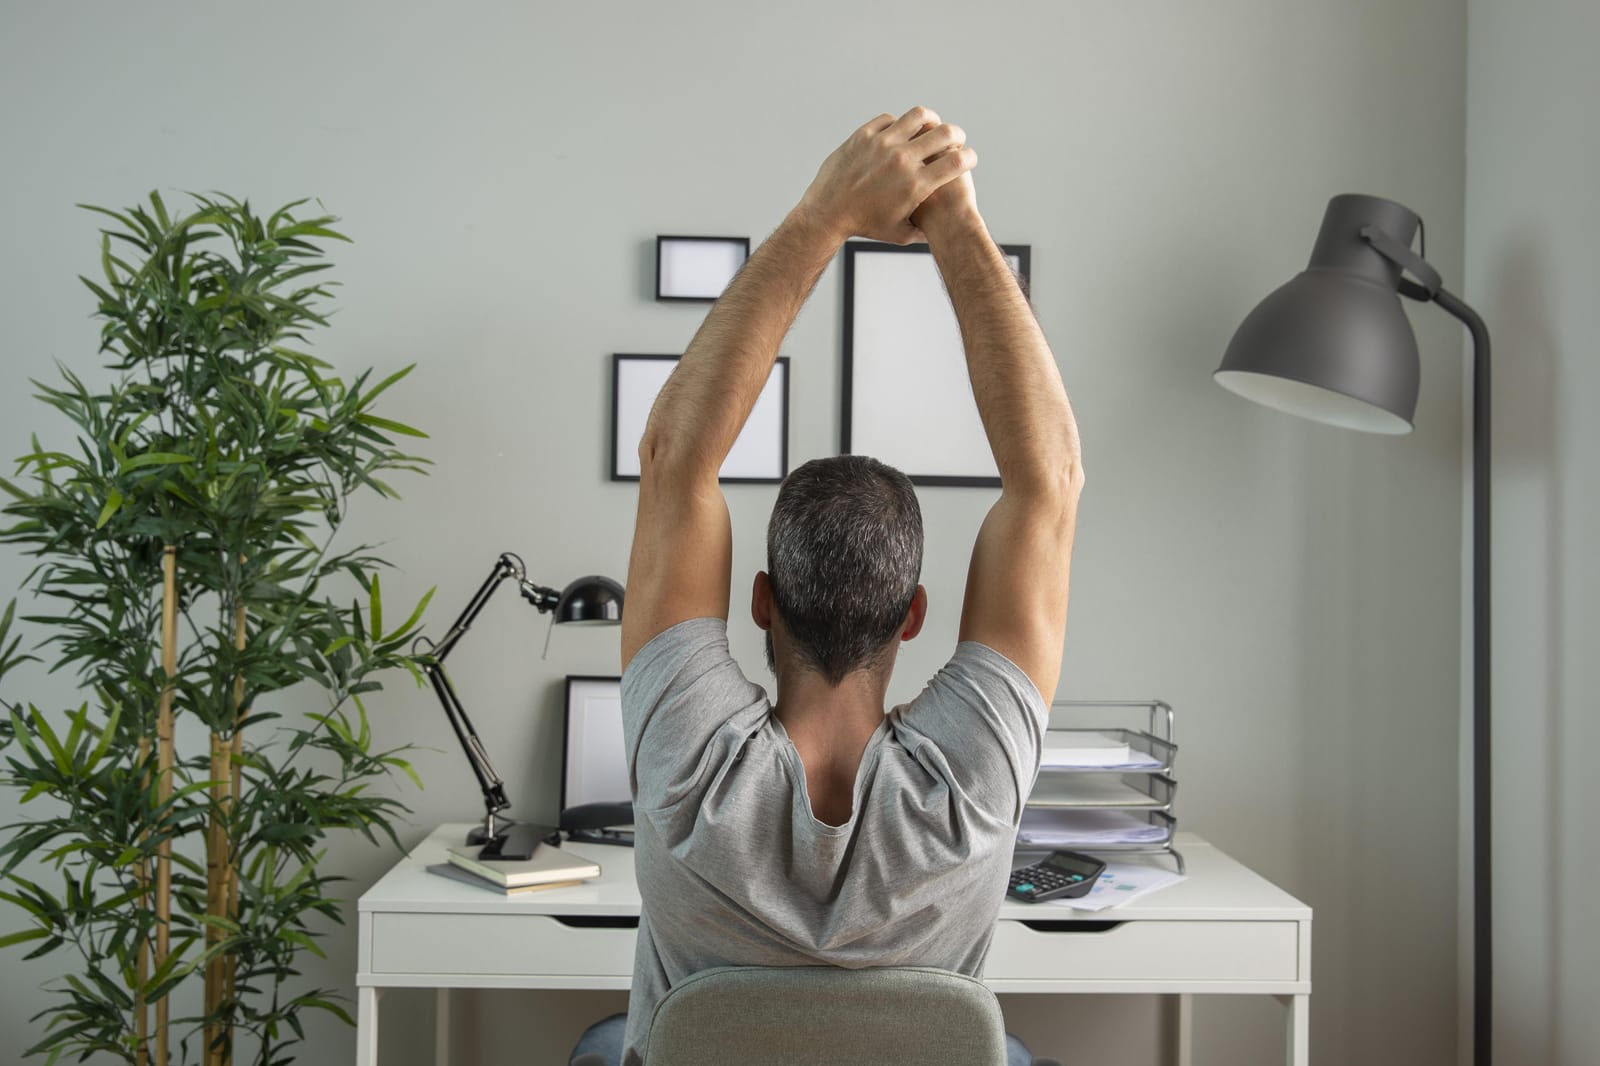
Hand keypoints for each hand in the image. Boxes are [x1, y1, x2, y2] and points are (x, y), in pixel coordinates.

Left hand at [797, 107, 976, 244]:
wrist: (828, 213)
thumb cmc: (866, 226)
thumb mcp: (899, 233)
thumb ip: (924, 229)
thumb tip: (941, 227)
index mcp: (916, 184)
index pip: (958, 162)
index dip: (970, 158)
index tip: (969, 158)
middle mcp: (902, 160)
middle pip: (945, 133)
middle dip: (957, 135)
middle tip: (956, 138)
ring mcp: (882, 143)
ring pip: (919, 116)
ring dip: (931, 120)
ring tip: (932, 126)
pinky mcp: (864, 134)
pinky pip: (891, 119)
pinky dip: (901, 124)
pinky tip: (901, 132)